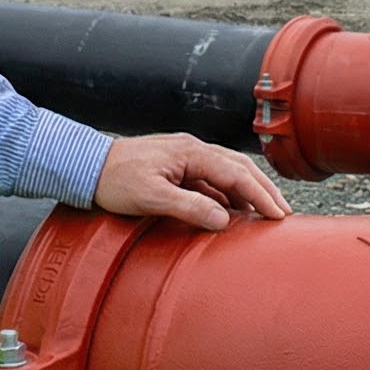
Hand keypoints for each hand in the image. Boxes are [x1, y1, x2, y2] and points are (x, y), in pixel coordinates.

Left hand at [92, 134, 291, 231]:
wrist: (85, 166)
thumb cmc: (115, 180)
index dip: (260, 195)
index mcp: (191, 152)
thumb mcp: (152, 197)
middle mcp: (192, 150)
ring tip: (264, 214)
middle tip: (283, 214)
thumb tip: (224, 219)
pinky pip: (211, 179)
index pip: (236, 173)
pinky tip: (232, 210)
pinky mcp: (177, 168)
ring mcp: (185, 157)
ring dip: (247, 191)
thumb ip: (190, 207)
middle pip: (239, 168)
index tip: (279, 215)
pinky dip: (227, 193)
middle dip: (263, 191)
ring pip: (227, 172)